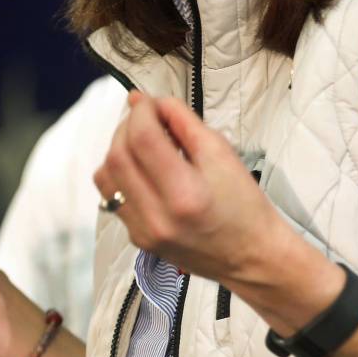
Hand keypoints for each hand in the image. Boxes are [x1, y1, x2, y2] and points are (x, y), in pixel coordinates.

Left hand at [94, 91, 288, 283]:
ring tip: (141, 142)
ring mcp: (143, 232)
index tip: (149, 102)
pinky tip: (142, 168)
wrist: (251, 255)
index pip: (143, 138)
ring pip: (105, 176)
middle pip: (118, 156)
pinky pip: (111, 197)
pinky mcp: (137, 238)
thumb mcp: (221, 152)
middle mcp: (158, 218)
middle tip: (146, 117)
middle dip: (127, 126)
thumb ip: (182, 120)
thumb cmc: (243, 204)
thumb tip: (148, 101)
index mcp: (185, 194)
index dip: (141, 111)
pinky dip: (120, 174)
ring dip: (118, 149)